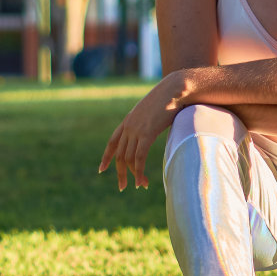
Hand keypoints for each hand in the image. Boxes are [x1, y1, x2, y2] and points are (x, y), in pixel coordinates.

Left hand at [98, 70, 188, 190]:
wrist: (175, 89)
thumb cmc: (170, 97)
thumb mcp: (155, 109)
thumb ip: (151, 119)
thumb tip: (156, 124)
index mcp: (128, 120)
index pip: (112, 142)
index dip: (107, 156)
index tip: (102, 169)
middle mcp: (129, 126)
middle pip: (119, 155)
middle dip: (121, 172)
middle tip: (122, 187)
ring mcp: (136, 130)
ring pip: (128, 159)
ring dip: (133, 175)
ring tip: (139, 186)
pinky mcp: (146, 134)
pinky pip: (139, 158)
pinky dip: (139, 172)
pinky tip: (142, 181)